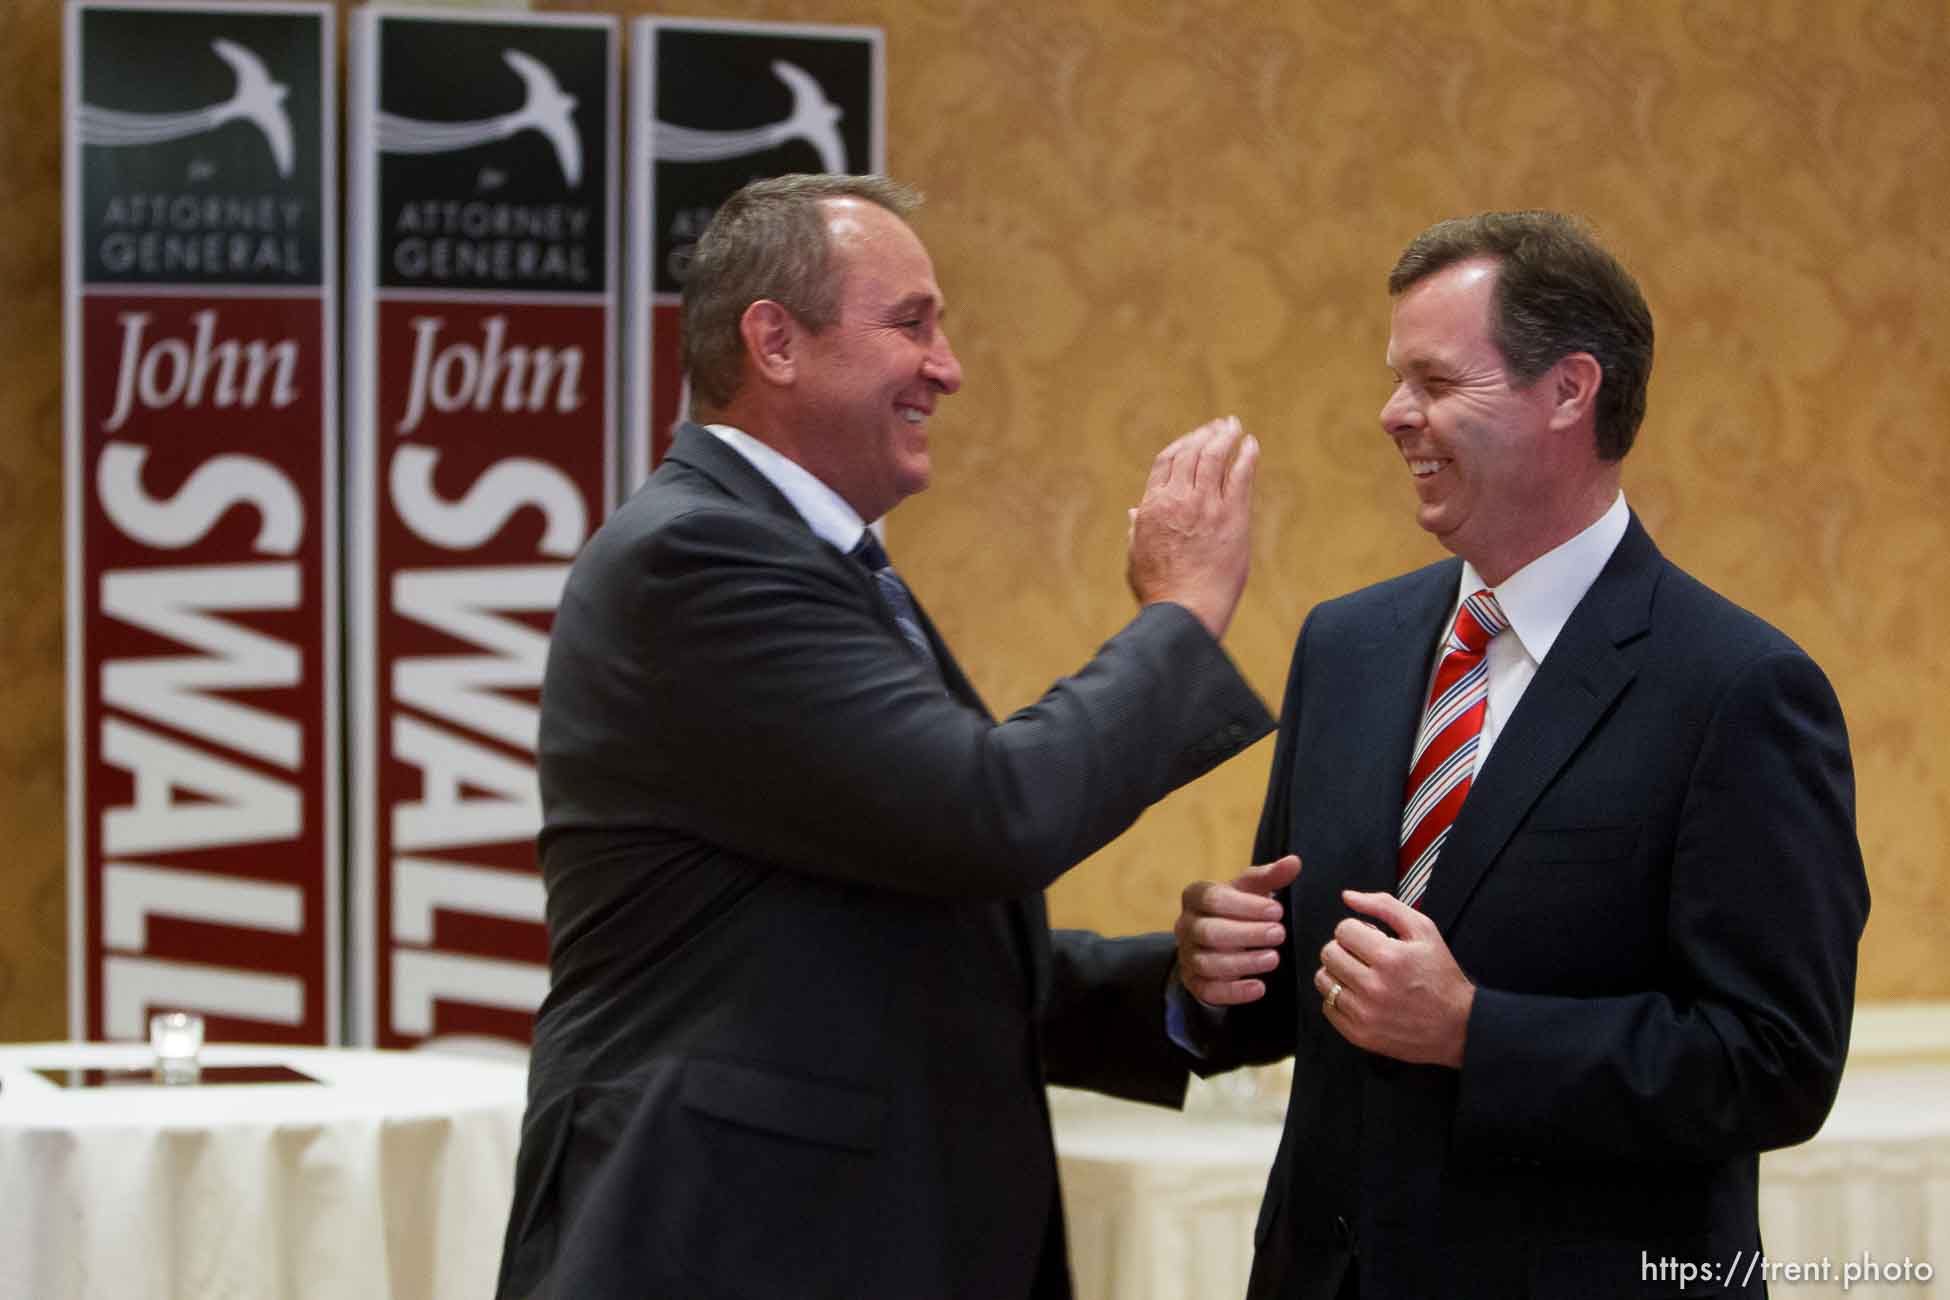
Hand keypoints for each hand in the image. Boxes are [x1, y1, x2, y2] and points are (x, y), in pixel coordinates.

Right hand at [1127, 416, 1258, 639]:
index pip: (1166, 461)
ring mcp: (1205, 505)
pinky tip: (1252, 445)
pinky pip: (1240, 474)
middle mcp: (1177, 499)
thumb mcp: (1136, 557)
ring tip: (1235, 427)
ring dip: (1225, 437)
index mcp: (1151, 506)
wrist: (1183, 611)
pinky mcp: (1231, 516)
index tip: (1194, 438)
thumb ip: (1137, 530)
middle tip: (1221, 426)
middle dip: (1206, 434)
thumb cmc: (1159, 592)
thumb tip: (1134, 512)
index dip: (1182, 444)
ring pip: (1214, 456)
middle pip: (1191, 452)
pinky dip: (1247, 455)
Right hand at [1175, 854, 1301, 1006]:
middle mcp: (1184, 925)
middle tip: (1279, 934)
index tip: (1277, 910)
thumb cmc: (1236, 909)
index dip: (1245, 905)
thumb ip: (1270, 876)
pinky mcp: (1193, 983)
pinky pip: (1208, 990)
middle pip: (1209, 932)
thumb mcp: (1251, 891)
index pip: (1213, 898)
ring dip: (1243, 962)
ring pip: (1207, 963)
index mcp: (1195, 896)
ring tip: (1274, 959)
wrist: (1216, 942)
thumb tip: (1294, 862)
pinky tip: (1259, 987)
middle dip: (1247, 934)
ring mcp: (1186, 956)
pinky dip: (1234, 991)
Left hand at [1315, 890, 1474, 1067]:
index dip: (1357, 930)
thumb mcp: (1424, 930)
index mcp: (1389, 957)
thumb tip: (1347, 896)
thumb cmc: (1440, 975)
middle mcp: (1373, 986)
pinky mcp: (1359, 1035)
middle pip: (1329, 953)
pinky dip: (1339, 998)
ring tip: (1360, 975)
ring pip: (1323, 979)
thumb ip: (1384, 906)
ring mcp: (1364, 1014)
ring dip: (1338, 972)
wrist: (1458, 1026)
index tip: (1372, 940)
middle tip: (1364, 956)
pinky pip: (1328, 1007)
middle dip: (1344, 949)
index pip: (1343, 930)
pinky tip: (1360, 996)